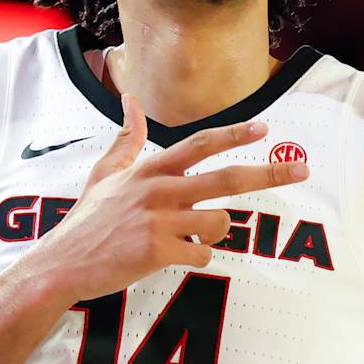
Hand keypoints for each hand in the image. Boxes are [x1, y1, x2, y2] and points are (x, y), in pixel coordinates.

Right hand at [26, 92, 309, 303]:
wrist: (62, 264)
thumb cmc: (86, 221)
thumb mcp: (104, 173)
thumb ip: (126, 139)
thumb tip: (131, 100)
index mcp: (149, 170)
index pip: (200, 144)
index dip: (234, 134)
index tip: (265, 127)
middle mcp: (158, 189)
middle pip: (226, 178)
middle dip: (269, 173)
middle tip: (302, 171)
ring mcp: (159, 220)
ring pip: (219, 223)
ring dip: (216, 234)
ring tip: (191, 237)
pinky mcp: (158, 250)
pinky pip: (202, 256)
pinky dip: (196, 260)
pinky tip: (174, 258)